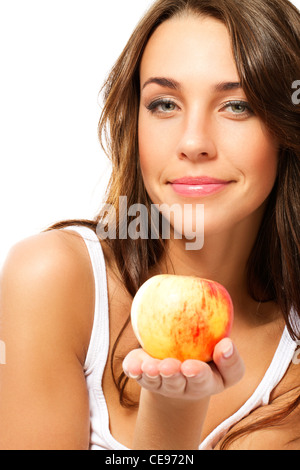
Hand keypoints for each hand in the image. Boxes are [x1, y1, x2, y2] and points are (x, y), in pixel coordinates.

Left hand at [123, 338, 244, 401]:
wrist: (182, 360)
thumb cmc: (209, 355)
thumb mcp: (224, 355)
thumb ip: (229, 355)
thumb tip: (227, 344)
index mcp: (204, 382)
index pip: (204, 381)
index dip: (198, 375)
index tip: (191, 367)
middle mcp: (182, 386)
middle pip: (177, 384)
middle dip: (172, 376)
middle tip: (168, 367)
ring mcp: (161, 383)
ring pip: (156, 381)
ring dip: (152, 374)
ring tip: (149, 366)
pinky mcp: (144, 375)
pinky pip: (137, 372)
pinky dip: (133, 368)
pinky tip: (132, 366)